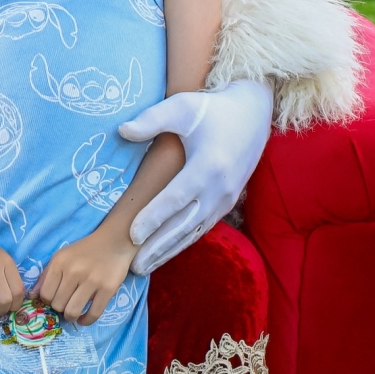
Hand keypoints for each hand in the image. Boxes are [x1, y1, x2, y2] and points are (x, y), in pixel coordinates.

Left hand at [35, 225, 135, 324]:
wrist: (113, 242)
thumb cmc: (84, 251)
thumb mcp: (61, 256)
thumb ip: (46, 275)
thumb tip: (32, 296)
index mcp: (60, 263)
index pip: (45, 294)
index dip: (47, 301)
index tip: (54, 299)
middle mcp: (74, 272)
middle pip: (58, 305)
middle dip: (59, 309)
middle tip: (65, 304)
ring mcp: (92, 281)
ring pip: (73, 312)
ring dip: (71, 317)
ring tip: (73, 313)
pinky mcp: (108, 289)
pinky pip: (93, 314)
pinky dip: (86, 321)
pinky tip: (84, 319)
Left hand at [117, 80, 271, 273]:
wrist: (252, 114)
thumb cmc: (211, 108)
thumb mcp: (182, 106)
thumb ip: (152, 119)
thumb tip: (122, 131)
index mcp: (207, 166)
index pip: (175, 199)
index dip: (153, 218)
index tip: (131, 234)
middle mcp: (219, 188)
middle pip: (183, 224)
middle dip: (157, 247)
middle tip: (133, 266)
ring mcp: (226, 198)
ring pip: (194, 231)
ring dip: (169, 251)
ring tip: (143, 266)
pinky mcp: (227, 202)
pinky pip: (203, 227)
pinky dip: (183, 242)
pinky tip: (165, 252)